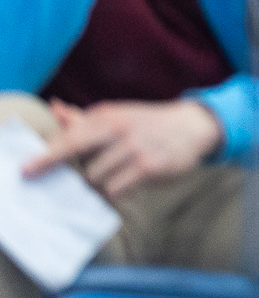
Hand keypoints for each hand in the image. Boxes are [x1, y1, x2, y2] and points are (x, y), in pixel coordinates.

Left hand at [26, 99, 221, 198]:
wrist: (193, 125)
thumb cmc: (147, 122)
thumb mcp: (118, 115)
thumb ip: (84, 118)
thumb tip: (56, 108)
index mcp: (108, 116)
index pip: (70, 138)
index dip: (46, 156)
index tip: (26, 170)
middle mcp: (119, 129)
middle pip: (79, 158)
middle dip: (66, 168)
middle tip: (50, 175)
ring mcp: (134, 148)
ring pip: (97, 178)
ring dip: (103, 180)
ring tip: (118, 172)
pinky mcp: (149, 167)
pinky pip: (117, 189)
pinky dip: (120, 189)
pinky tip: (132, 179)